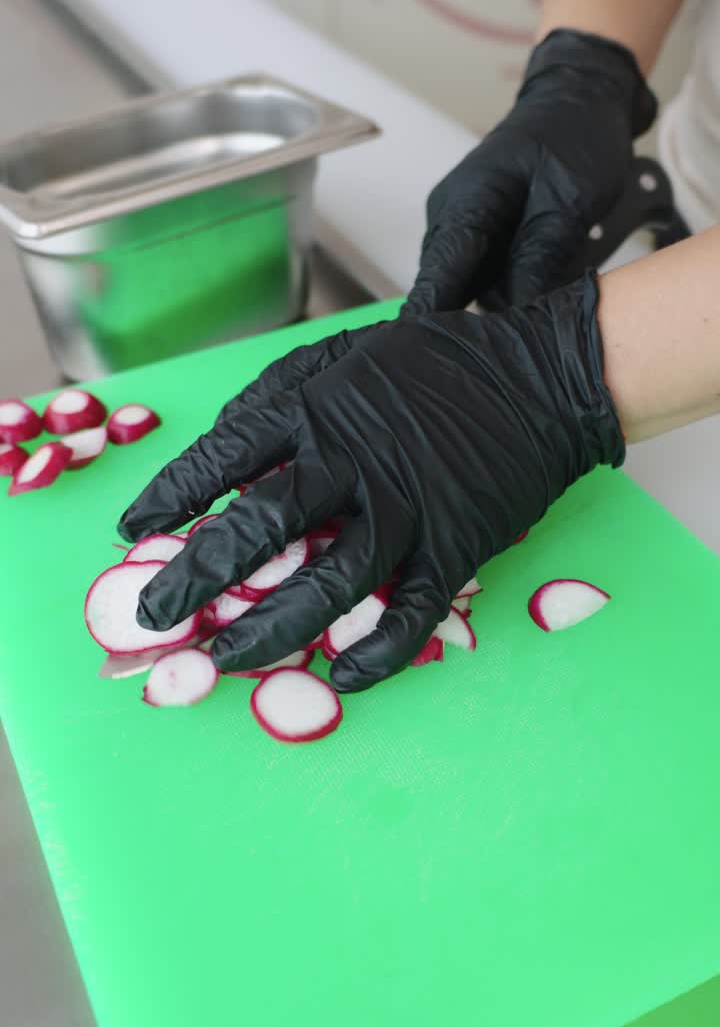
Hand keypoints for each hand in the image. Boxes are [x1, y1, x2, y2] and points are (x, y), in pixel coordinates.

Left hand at [119, 274, 622, 691]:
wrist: (539, 375)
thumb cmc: (436, 364)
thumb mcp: (345, 350)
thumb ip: (278, 392)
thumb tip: (223, 440)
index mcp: (318, 410)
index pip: (224, 459)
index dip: (171, 498)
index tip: (135, 533)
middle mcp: (352, 463)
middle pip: (259, 530)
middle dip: (197, 578)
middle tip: (157, 617)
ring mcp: (405, 511)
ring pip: (326, 585)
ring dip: (268, 630)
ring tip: (222, 660)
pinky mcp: (453, 547)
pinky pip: (409, 614)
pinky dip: (375, 653)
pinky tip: (340, 676)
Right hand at [404, 28, 656, 315]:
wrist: (581, 101)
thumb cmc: (574, 136)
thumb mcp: (570, 199)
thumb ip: (540, 255)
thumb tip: (519, 309)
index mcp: (467, 202)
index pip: (439, 273)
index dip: (431, 318)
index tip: (422, 352)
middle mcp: (453, 215)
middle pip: (452, 288)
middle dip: (479, 316)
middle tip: (517, 338)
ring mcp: (463, 224)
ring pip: (473, 285)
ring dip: (505, 297)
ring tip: (544, 295)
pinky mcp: (481, 233)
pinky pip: (487, 273)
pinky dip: (513, 283)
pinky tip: (541, 278)